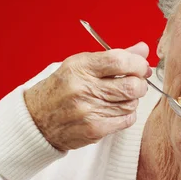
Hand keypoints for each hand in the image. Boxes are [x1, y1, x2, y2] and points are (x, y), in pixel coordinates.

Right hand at [24, 43, 151, 150]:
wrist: (37, 120)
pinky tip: (116, 110)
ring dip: (131, 100)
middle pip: (132, 85)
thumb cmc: (61, 89)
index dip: (138, 64)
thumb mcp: (81, 66)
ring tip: (119, 97)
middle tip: (135, 83)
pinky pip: (126, 120)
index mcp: (80, 67)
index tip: (141, 67)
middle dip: (140, 83)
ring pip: (131, 103)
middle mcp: (83, 88)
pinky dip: (126, 114)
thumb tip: (143, 50)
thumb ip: (114, 57)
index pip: (120, 60)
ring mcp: (89, 110)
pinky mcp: (94, 129)